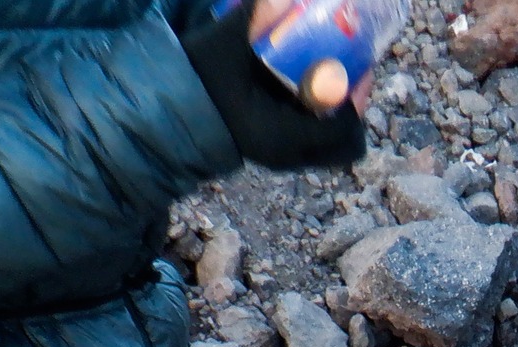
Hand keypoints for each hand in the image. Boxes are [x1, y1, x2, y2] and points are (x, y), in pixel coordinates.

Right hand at [181, 0, 366, 170]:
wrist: (160, 110)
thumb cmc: (193, 78)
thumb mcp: (226, 44)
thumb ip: (256, 16)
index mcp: (283, 135)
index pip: (345, 127)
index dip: (356, 95)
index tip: (356, 64)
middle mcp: (287, 155)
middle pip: (345, 145)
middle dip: (353, 109)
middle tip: (350, 74)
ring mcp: (279, 158)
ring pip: (330, 146)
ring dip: (336, 114)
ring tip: (331, 79)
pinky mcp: (271, 151)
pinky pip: (311, 143)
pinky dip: (317, 118)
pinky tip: (305, 86)